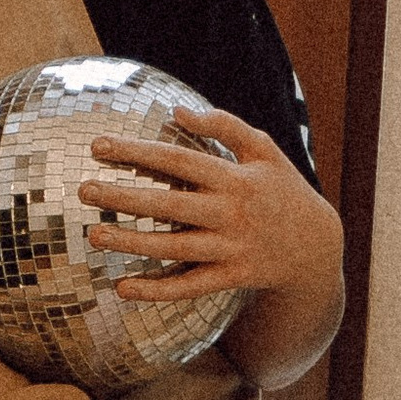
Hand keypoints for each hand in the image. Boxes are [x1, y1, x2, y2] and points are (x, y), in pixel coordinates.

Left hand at [83, 110, 343, 309]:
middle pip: (170, 205)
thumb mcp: (263, 149)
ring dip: (132, 242)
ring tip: (93, 234)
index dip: (137, 152)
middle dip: (125, 197)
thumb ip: (224, 125)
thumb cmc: (281, 188)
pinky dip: (158, 290)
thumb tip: (177, 109)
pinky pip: (190, 286)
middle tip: (83, 189)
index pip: (178, 160)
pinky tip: (123, 288)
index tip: (96, 146)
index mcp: (234, 178)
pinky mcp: (231, 277)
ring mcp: (231, 248)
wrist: (317, 246)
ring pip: (174, 248)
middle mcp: (231, 213)